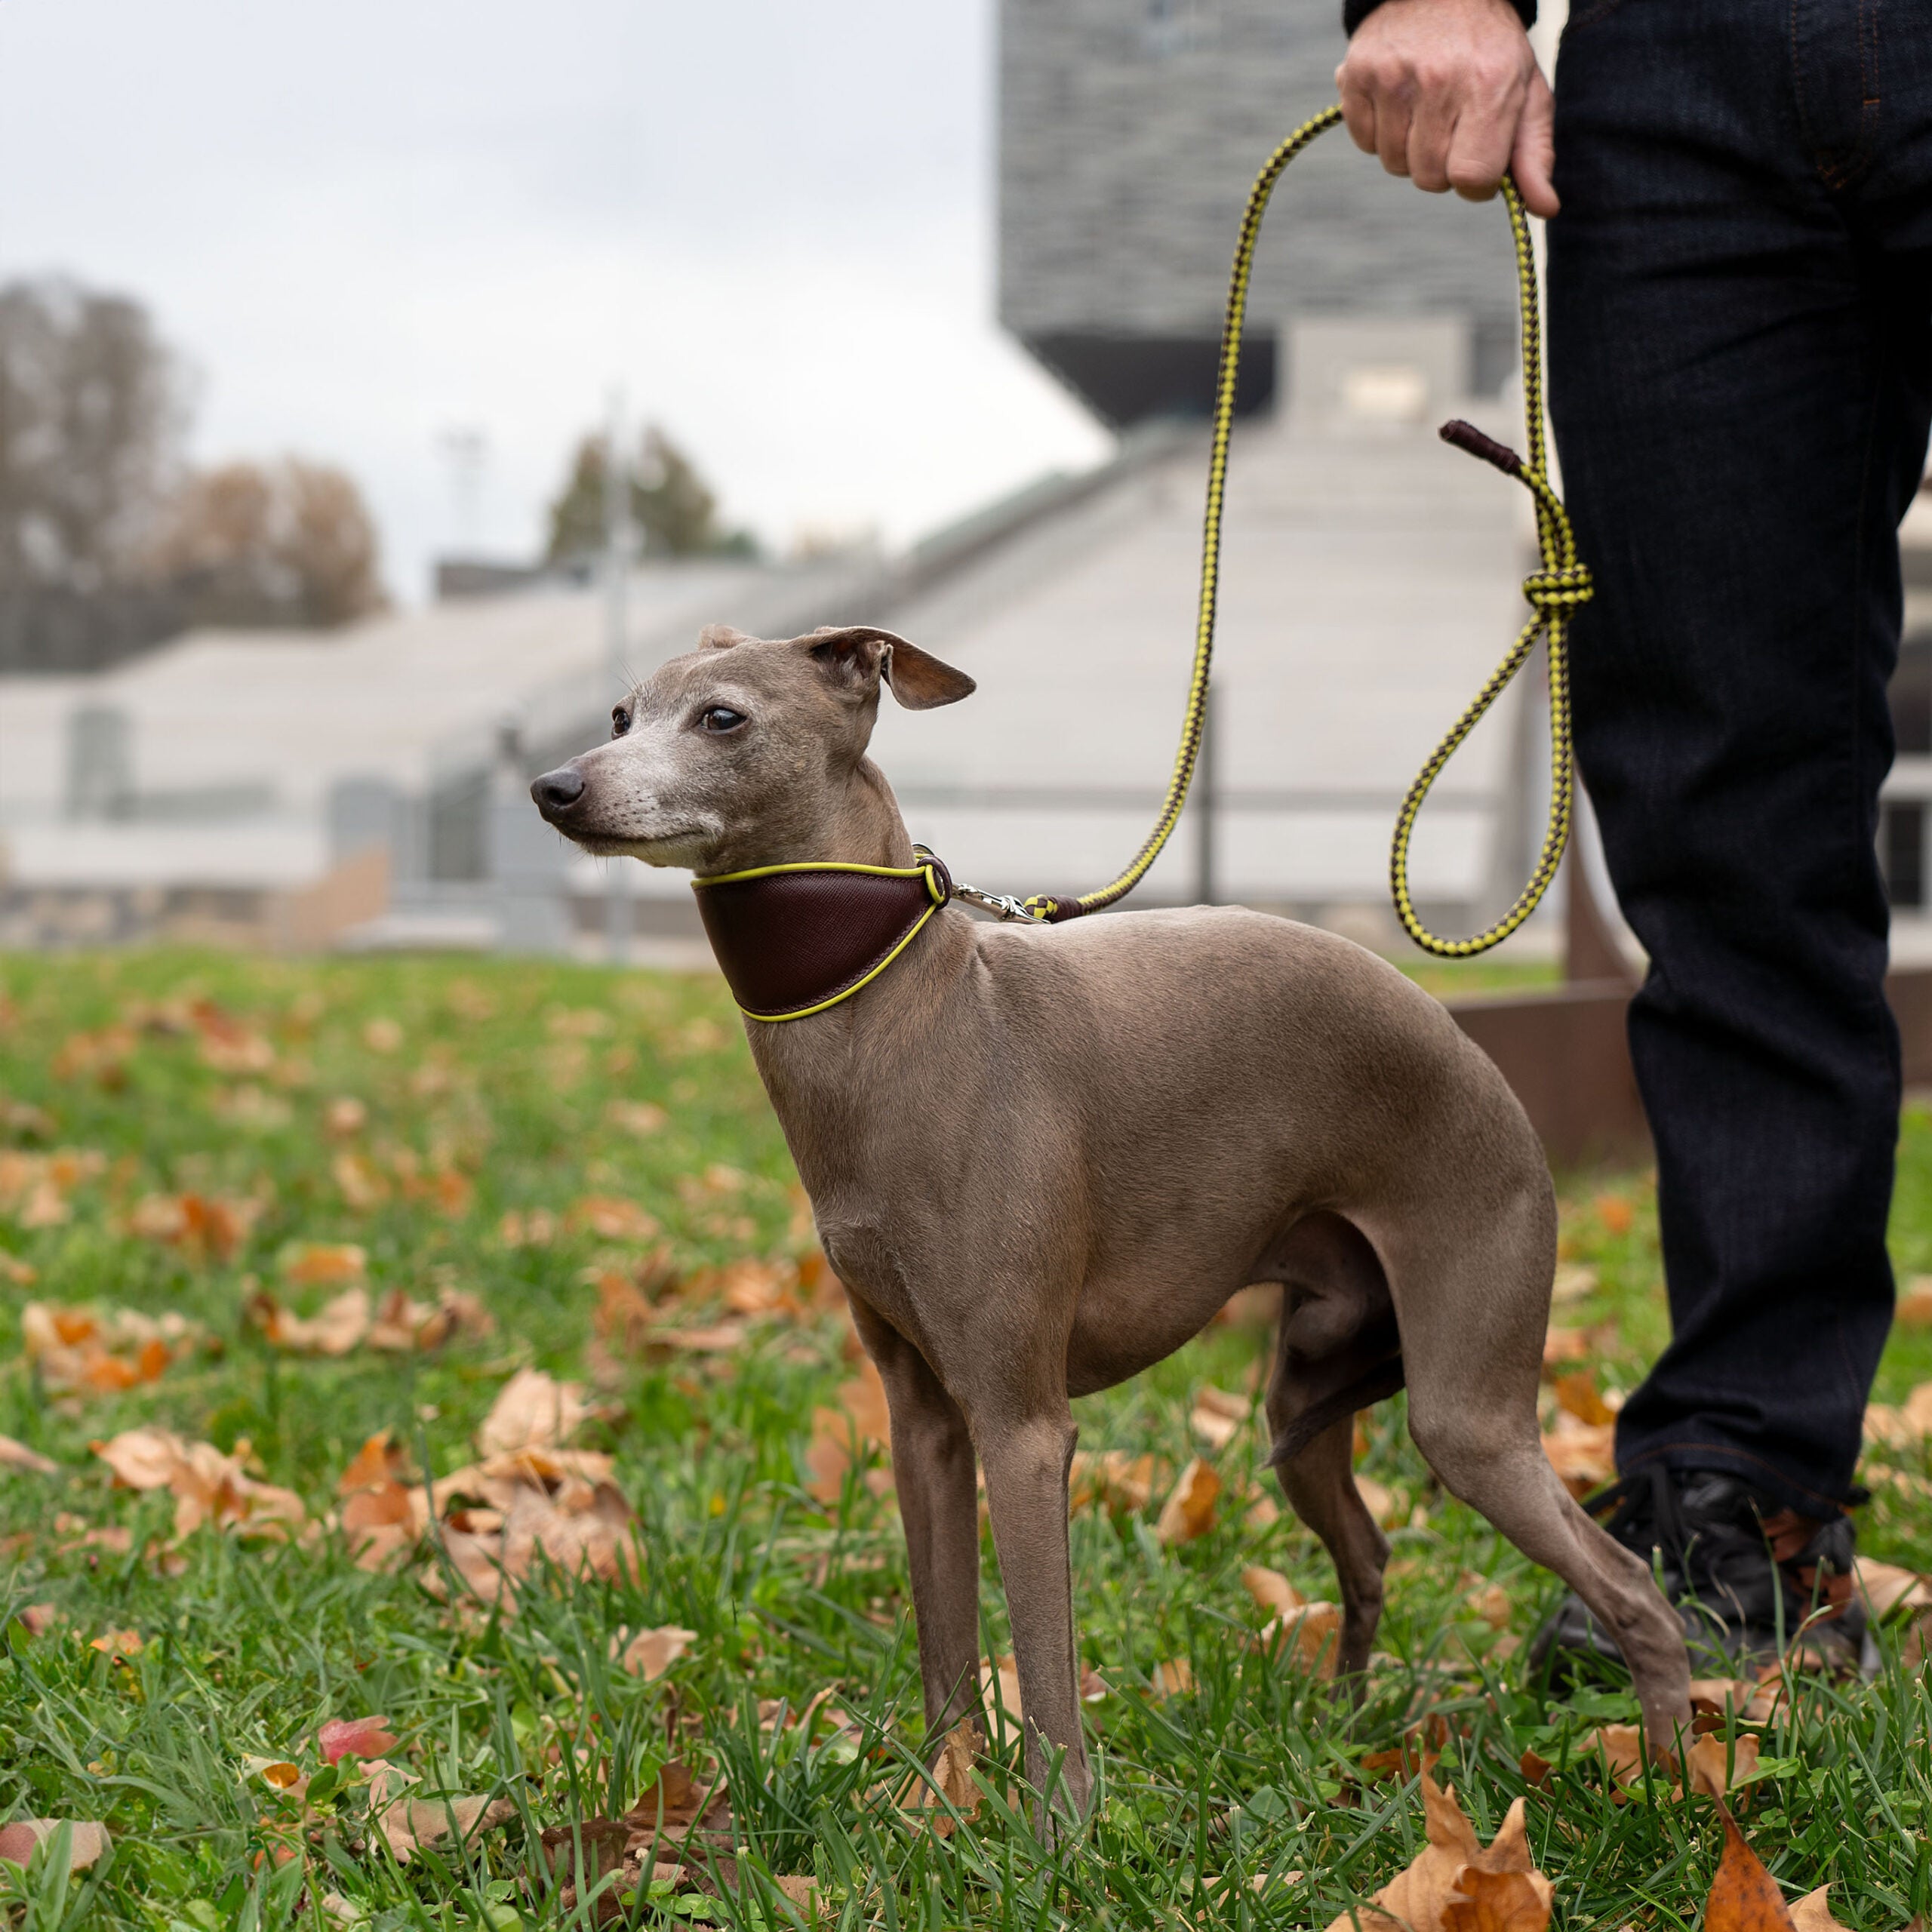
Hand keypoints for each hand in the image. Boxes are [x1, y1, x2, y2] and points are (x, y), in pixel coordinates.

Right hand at [1335, 0, 1557, 217]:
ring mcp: (1391, 78)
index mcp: (1488, 86)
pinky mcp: (1356, 77)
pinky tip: (1398, 100)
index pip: (1471, 178)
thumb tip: (1544, 208)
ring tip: (1425, 108)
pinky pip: (1364, 142)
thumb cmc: (1490, 47)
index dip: (1476, 181)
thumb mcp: (1526, 91)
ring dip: (1410, 150)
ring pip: (1394, 165)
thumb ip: (1534, 153)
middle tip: (1452, 125)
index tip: (1479, 159)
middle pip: (1429, 179)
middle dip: (1442, 165)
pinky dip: (1381, 132)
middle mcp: (1438, 81)